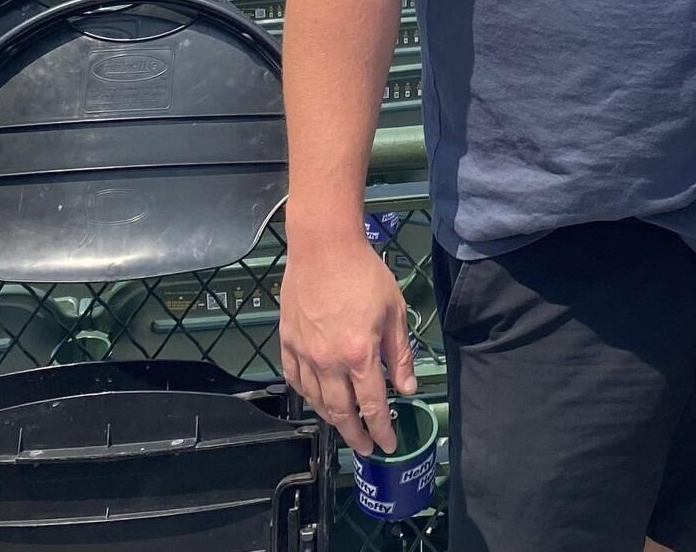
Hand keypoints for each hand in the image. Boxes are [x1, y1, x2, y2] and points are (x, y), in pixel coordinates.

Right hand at [280, 228, 416, 455]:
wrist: (323, 247)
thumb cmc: (364, 274)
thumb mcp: (393, 310)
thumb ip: (400, 353)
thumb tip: (408, 388)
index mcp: (359, 355)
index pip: (373, 406)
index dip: (382, 430)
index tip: (389, 445)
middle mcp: (329, 363)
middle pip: (342, 413)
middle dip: (356, 436)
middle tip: (365, 448)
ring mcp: (304, 355)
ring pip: (317, 402)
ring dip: (332, 419)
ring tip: (345, 426)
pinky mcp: (287, 344)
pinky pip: (296, 382)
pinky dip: (308, 396)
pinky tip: (317, 398)